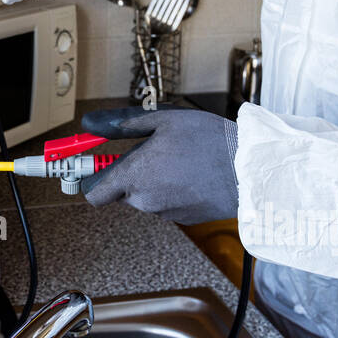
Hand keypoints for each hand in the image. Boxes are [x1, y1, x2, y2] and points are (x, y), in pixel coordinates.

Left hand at [79, 105, 238, 223]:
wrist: (249, 170)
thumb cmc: (207, 140)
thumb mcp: (161, 119)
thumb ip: (120, 124)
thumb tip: (87, 124)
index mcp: (133, 176)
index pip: (93, 193)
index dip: (92, 177)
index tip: (96, 163)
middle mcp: (144, 200)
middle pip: (120, 191)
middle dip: (129, 173)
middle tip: (152, 150)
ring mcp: (164, 212)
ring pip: (144, 196)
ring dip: (152, 180)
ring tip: (179, 159)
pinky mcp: (183, 218)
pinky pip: (166, 203)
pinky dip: (172, 190)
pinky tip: (192, 173)